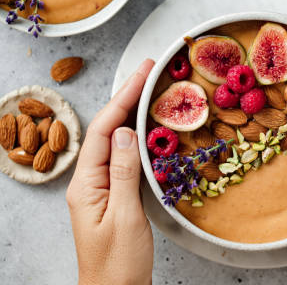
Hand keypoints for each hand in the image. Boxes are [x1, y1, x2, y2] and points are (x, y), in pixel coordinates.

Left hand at [66, 59, 154, 284]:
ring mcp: (102, 188)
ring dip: (133, 113)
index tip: (144, 74)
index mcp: (86, 184)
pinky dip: (139, 137)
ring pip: (117, 141)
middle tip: (150, 72)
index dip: (124, 98)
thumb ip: (124, 173)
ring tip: (152, 91)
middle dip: (128, 97)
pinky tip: (150, 129)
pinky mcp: (116, 195)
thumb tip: (128, 132)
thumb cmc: (118, 263)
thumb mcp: (125, 217)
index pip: (106, 130)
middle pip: (109, 129)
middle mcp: (90, 181)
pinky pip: (125, 157)